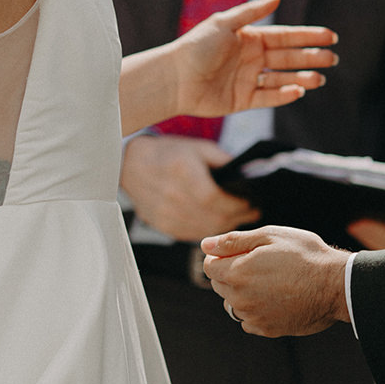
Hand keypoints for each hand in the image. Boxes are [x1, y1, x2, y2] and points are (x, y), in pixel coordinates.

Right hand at [120, 134, 257, 241]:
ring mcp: (165, 214)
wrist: (132, 165)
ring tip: (239, 217)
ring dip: (226, 226)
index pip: (216, 199)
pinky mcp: (162, 226)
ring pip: (205, 230)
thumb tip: (249, 175)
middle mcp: (172, 196)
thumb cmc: (168, 153)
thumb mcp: (199, 148)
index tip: (252, 203)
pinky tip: (218, 223)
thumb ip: (224, 162)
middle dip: (238, 217)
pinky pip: (192, 234)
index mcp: (182, 172)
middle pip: (213, 217)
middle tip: (252, 212)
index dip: (237, 204)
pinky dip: (209, 230)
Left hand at [171, 0, 337, 118]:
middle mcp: (252, 59)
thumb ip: (252, 12)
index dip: (308, 37)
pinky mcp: (242, 100)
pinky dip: (283, 95)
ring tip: (321, 79)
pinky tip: (298, 91)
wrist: (173, 78)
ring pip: (282, 79)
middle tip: (333, 59)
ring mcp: (248, 80)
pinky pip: (268, 98)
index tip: (330, 36)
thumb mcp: (224, 23)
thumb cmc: (196, 46)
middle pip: (288, 58)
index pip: (286, 37)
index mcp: (249, 38)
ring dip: (302, 78)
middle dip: (311, 58)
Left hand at [200, 225, 349, 336]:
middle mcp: (240, 299)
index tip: (242, 252)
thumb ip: (233, 241)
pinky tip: (275, 298)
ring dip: (243, 293)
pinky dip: (256, 310)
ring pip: (234, 304)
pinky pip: (249, 321)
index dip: (222, 255)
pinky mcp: (268, 330)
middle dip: (231, 273)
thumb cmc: (305, 255)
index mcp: (237, 273)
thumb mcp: (270, 236)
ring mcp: (254, 317)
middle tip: (261, 263)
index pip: (209, 266)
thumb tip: (206, 244)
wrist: (336, 285)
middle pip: (220, 285)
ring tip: (271, 281)